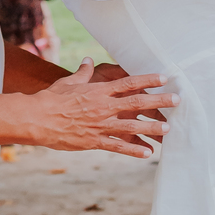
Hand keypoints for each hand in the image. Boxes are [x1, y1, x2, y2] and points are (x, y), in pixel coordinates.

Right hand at [19, 57, 177, 156]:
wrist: (37, 118)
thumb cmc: (52, 98)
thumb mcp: (69, 82)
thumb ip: (83, 73)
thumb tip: (87, 60)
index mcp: (99, 90)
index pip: (129, 82)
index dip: (148, 79)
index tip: (164, 77)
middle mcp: (104, 107)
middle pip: (137, 102)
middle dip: (159, 101)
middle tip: (177, 100)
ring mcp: (100, 125)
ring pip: (132, 127)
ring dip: (152, 128)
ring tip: (169, 128)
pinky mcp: (94, 141)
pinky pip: (118, 147)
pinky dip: (133, 150)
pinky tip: (148, 154)